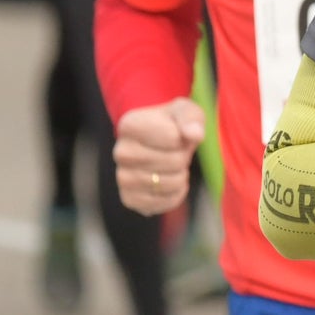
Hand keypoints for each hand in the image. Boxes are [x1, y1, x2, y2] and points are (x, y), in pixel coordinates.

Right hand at [113, 98, 208, 216]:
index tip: (176, 135)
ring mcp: (122, 178)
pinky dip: (176, 194)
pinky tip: (169, 182)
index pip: (172, 137)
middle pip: (174, 161)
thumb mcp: (185, 112)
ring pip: (170, 183)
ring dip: (180, 176)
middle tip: (176, 152)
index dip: (183, 138)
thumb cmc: (173, 125)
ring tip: (172, 166)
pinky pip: (165, 202)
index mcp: (130, 125)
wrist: (159, 146)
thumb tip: (193, 134)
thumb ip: (191, 118)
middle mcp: (121, 152)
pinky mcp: (129, 199)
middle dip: (183, 157)